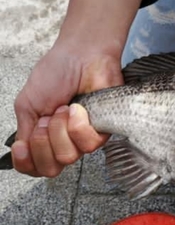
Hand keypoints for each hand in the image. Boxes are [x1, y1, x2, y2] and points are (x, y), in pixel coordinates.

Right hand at [11, 0, 143, 176]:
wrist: (81, 56)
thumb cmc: (57, 74)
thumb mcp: (28, 104)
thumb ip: (24, 133)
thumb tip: (22, 154)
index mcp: (45, 137)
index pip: (35, 167)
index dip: (26, 163)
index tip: (21, 147)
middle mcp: (65, 141)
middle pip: (51, 168)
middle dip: (43, 142)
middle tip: (47, 118)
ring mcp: (84, 138)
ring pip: (68, 156)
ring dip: (60, 129)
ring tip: (65, 108)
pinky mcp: (103, 132)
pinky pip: (89, 144)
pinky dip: (78, 125)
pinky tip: (79, 109)